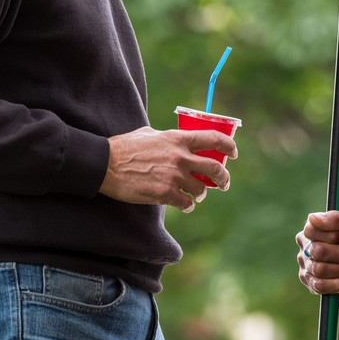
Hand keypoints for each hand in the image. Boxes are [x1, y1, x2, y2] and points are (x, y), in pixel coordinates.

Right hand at [101, 126, 234, 211]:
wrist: (105, 164)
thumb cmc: (124, 147)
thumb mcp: (148, 134)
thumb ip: (168, 138)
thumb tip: (177, 141)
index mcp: (177, 138)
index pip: (213, 139)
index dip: (229, 146)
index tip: (233, 154)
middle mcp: (180, 157)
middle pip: (214, 168)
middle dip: (222, 178)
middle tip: (222, 183)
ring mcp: (173, 176)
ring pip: (201, 189)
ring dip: (201, 194)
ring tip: (196, 196)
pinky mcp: (164, 193)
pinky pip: (186, 203)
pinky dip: (188, 205)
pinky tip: (184, 205)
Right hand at [297, 210, 338, 297]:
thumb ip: (338, 217)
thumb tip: (312, 218)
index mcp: (314, 230)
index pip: (311, 230)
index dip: (332, 235)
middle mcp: (307, 248)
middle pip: (316, 251)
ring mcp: (307, 267)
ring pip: (319, 269)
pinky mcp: (312, 285)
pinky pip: (319, 285)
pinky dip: (336, 284)